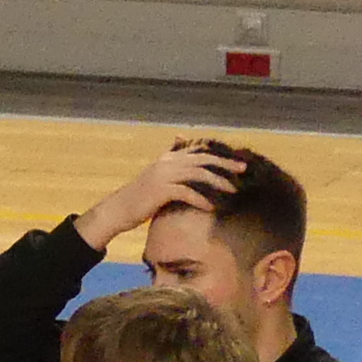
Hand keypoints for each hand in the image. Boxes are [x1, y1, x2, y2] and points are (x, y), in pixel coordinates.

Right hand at [77, 143, 241, 250]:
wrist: (117, 210)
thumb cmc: (139, 200)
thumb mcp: (158, 181)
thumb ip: (174, 173)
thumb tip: (191, 174)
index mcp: (168, 158)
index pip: (199, 150)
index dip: (219, 154)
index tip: (236, 160)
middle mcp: (167, 163)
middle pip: (203, 159)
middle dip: (225, 164)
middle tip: (243, 169)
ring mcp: (163, 175)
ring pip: (198, 174)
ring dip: (218, 182)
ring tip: (233, 190)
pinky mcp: (160, 190)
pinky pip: (187, 193)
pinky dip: (201, 200)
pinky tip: (212, 207)